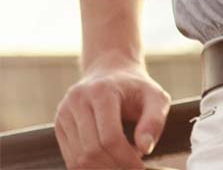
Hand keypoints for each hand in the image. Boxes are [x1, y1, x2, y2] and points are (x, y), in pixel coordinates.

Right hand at [54, 52, 170, 168]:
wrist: (112, 71)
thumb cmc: (137, 88)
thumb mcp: (156, 97)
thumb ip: (154, 120)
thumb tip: (144, 148)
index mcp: (102, 91)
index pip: (110, 137)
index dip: (126, 158)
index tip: (140, 167)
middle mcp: (78, 100)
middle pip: (92, 150)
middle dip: (114, 166)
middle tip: (131, 168)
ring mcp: (64, 112)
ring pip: (78, 158)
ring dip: (102, 169)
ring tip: (121, 164)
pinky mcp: (59, 124)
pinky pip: (70, 158)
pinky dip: (89, 167)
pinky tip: (108, 163)